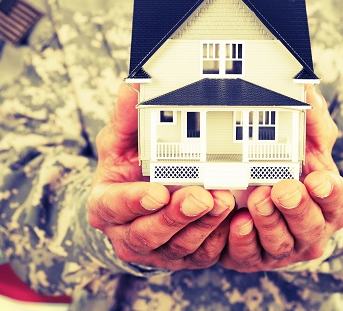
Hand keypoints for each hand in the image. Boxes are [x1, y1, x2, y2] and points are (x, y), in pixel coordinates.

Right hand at [87, 83, 234, 270]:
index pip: (114, 206)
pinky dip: (220, 240)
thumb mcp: (121, 140)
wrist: (140, 200)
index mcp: (106, 205)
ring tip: (225, 202)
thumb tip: (133, 86)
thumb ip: (127, 117)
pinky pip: (203, 255)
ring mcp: (157, 250)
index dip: (134, 202)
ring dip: (203, 227)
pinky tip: (236, 220)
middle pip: (149, 233)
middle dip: (177, 217)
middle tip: (201, 197)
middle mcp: (128, 233)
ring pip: (180, 246)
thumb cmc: (128, 167)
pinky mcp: (184, 256)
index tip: (156, 192)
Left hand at [221, 86, 342, 271]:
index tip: (318, 179)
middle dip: (296, 207)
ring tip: (257, 200)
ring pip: (280, 243)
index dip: (330, 192)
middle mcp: (311, 230)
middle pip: (310, 225)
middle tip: (283, 188)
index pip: (337, 200)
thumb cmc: (292, 172)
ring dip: (269, 222)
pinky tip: (237, 223)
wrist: (257, 199)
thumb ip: (311, 121)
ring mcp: (284, 248)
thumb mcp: (306, 145)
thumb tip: (307, 89)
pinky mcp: (255, 258)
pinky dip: (243, 241)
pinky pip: (250, 255)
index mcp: (329, 203)